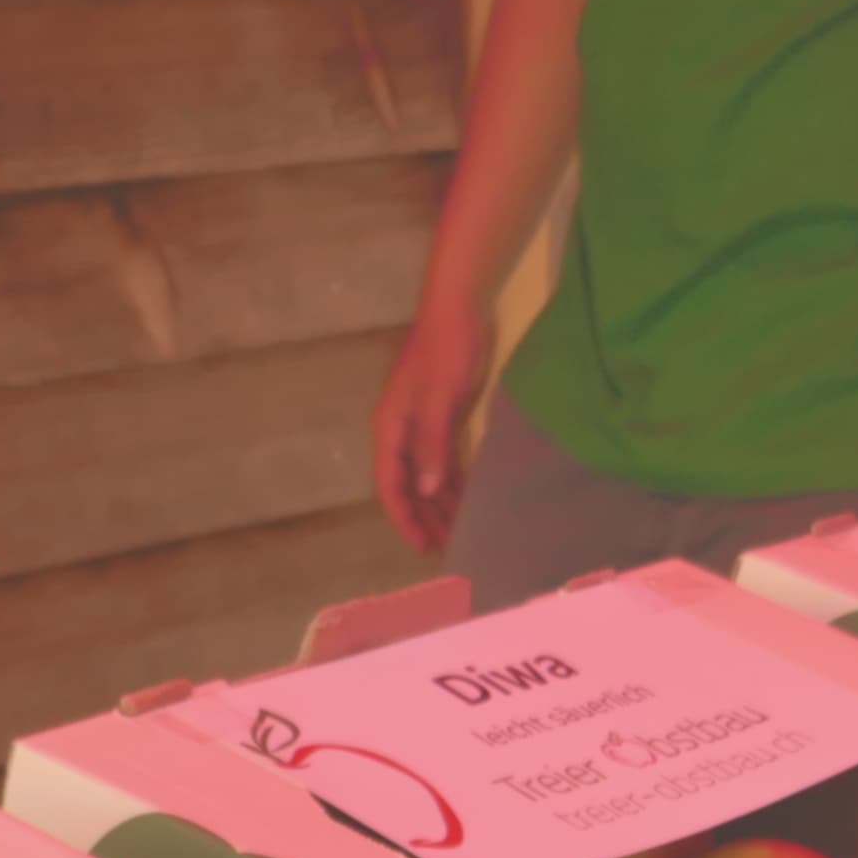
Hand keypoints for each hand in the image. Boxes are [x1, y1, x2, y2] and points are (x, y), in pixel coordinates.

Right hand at [371, 300, 495, 557]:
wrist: (458, 308)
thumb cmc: (446, 349)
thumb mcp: (440, 398)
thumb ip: (432, 444)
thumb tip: (426, 490)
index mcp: (390, 427)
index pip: (390, 484)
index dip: (404, 518)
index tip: (421, 546)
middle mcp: (401, 431)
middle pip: (407, 486)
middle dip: (423, 518)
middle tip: (446, 549)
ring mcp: (421, 425)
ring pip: (425, 476)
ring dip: (439, 504)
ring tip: (458, 533)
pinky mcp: (441, 418)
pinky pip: (443, 461)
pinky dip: (453, 482)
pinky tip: (468, 501)